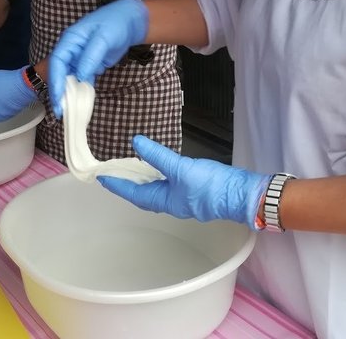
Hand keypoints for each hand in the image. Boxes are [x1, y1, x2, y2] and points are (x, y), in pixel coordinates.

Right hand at [49, 0, 147, 115]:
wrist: (131, 22)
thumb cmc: (116, 24)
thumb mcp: (104, 38)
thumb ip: (90, 57)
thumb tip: (79, 77)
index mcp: (71, 39)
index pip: (58, 61)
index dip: (56, 80)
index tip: (58, 97)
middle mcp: (72, 49)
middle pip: (60, 72)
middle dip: (59, 91)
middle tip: (60, 111)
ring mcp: (81, 58)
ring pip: (70, 78)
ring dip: (69, 93)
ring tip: (68, 111)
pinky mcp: (90, 64)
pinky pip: (83, 79)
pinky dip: (82, 90)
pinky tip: (81, 102)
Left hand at [98, 135, 272, 228]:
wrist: (243, 195)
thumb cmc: (211, 186)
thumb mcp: (181, 168)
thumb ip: (158, 156)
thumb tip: (136, 143)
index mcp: (165, 201)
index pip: (133, 194)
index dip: (117, 185)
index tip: (102, 178)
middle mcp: (172, 202)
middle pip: (143, 194)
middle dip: (128, 183)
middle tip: (114, 171)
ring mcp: (184, 197)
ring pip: (156, 189)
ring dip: (143, 179)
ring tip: (132, 166)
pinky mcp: (195, 190)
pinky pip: (169, 183)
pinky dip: (159, 174)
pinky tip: (160, 166)